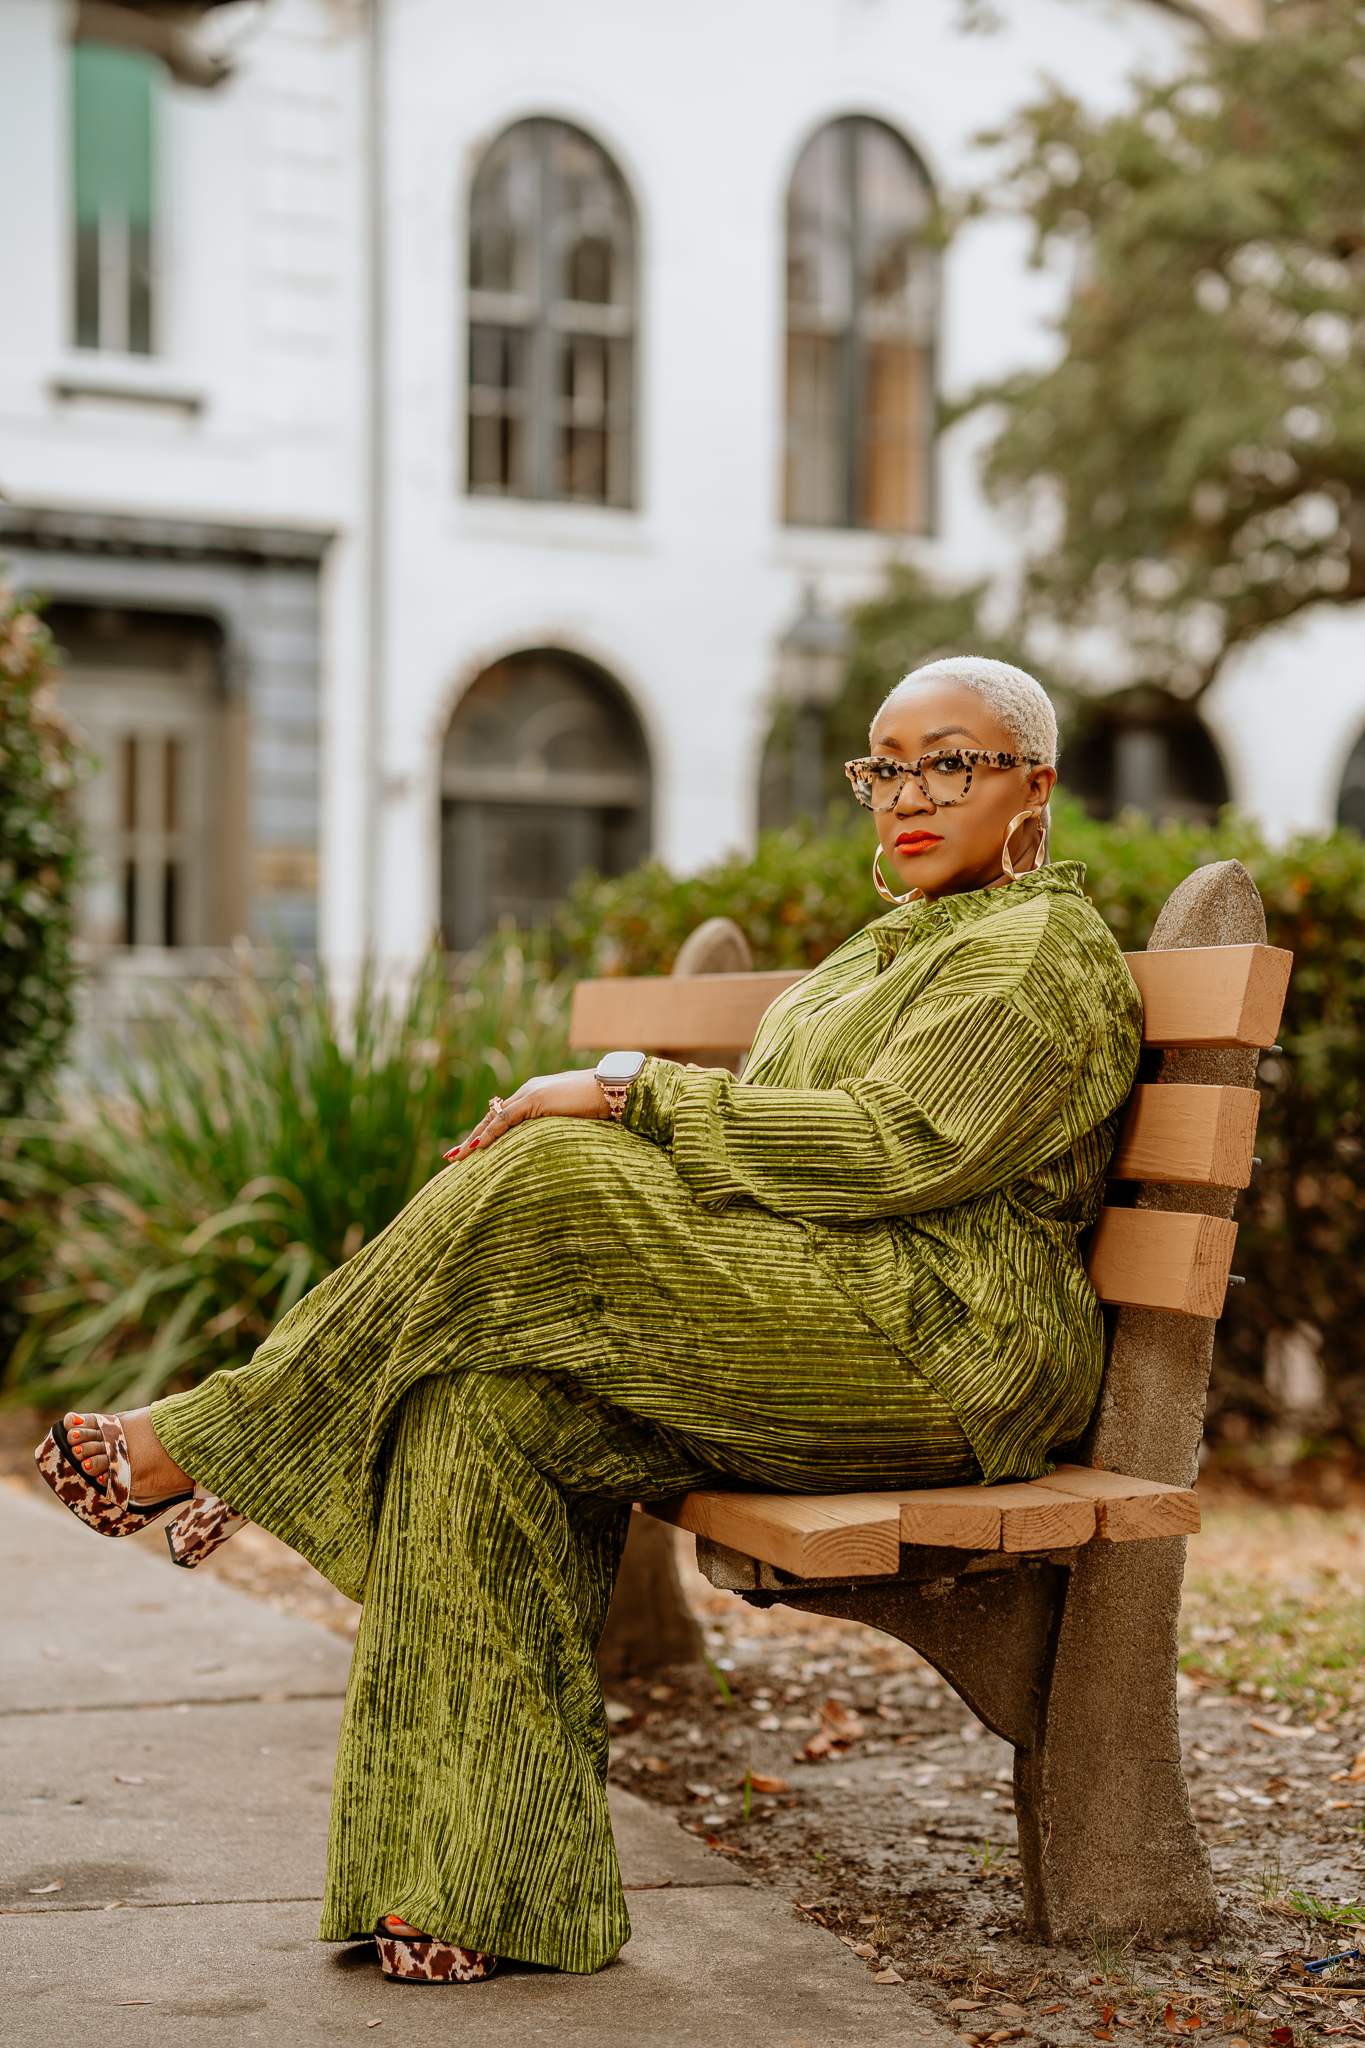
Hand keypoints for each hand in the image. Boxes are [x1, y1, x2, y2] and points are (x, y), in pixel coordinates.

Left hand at [444, 1070, 608, 1161]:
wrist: (615, 1088)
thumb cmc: (602, 1105)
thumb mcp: (576, 1120)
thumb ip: (560, 1128)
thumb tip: (557, 1148)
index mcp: (536, 1096)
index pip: (503, 1118)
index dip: (487, 1134)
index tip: (472, 1151)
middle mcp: (528, 1092)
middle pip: (492, 1118)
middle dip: (472, 1139)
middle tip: (452, 1157)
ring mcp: (530, 1094)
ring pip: (493, 1119)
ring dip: (474, 1140)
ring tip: (457, 1157)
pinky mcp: (536, 1099)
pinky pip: (506, 1119)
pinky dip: (490, 1134)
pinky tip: (477, 1147)